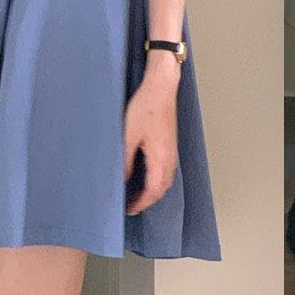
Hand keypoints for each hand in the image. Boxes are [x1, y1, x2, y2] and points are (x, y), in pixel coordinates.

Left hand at [123, 59, 178, 214]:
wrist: (161, 86)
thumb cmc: (146, 106)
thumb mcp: (129, 135)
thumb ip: (125, 161)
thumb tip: (123, 180)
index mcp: (161, 157)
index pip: (153, 191)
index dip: (141, 203)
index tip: (128, 209)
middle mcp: (170, 156)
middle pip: (163, 188)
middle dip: (148, 200)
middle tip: (131, 204)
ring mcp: (172, 148)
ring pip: (166, 178)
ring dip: (154, 190)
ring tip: (137, 193)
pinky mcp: (170, 141)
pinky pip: (167, 168)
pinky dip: (158, 178)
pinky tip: (146, 173)